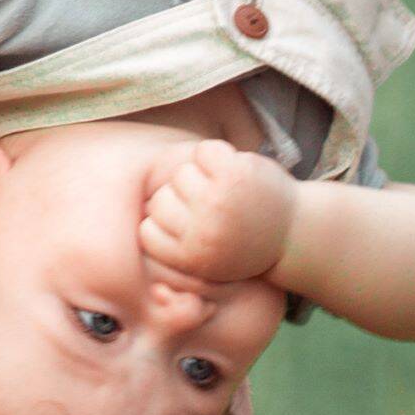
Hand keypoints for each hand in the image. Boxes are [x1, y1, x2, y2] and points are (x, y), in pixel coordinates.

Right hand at [138, 140, 297, 282]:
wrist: (295, 234)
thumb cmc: (241, 248)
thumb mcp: (202, 264)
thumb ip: (167, 249)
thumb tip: (119, 238)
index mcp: (190, 257)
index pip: (146, 231)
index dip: (161, 225)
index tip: (185, 227)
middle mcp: (201, 231)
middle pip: (160, 200)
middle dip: (178, 200)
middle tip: (207, 209)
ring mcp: (217, 200)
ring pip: (180, 173)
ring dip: (198, 177)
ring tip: (222, 191)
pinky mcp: (235, 174)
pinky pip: (205, 151)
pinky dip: (217, 155)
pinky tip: (231, 172)